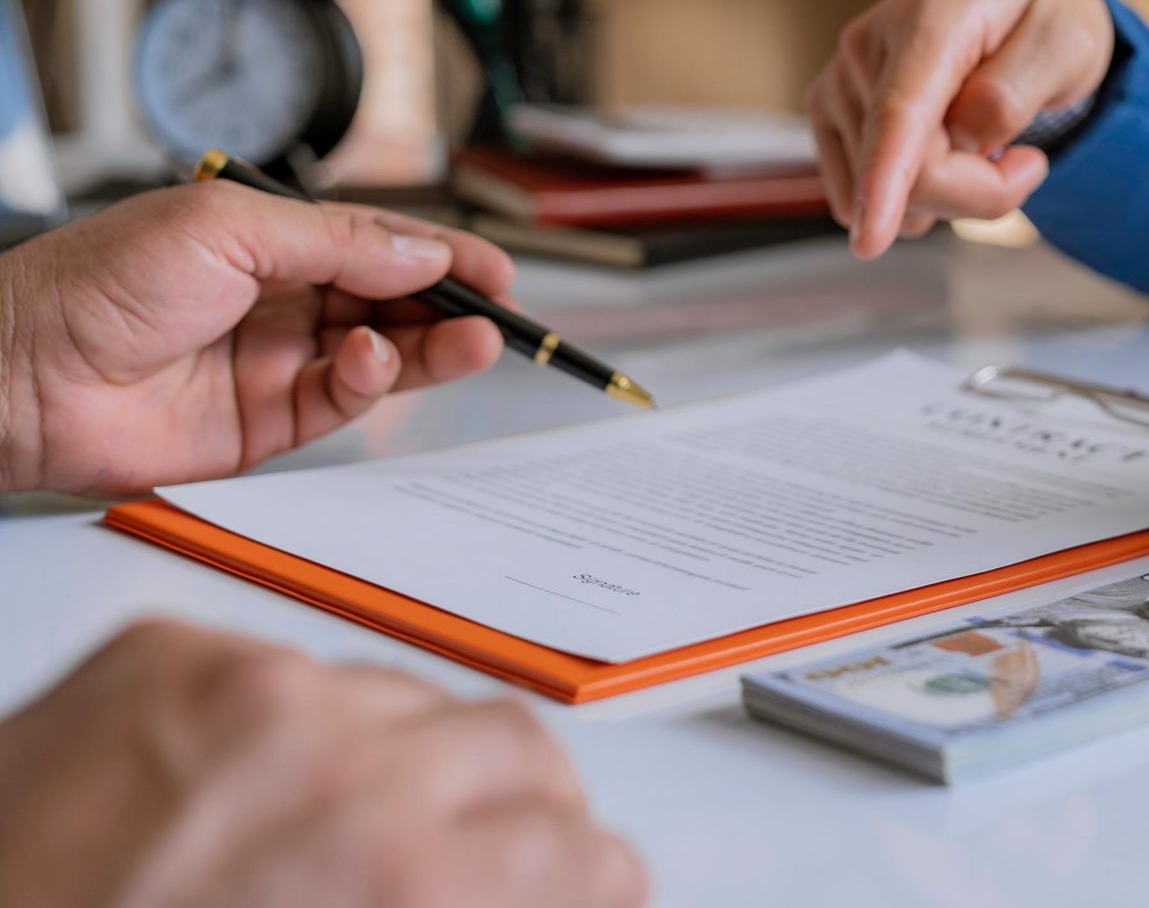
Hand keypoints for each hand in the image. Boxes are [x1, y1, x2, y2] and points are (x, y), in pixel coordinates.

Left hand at [0, 183, 513, 496]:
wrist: (21, 374)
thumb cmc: (96, 283)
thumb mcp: (229, 229)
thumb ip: (336, 242)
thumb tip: (422, 251)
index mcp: (270, 239)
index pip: (379, 244)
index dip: (443, 255)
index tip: (496, 269)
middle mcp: (280, 299)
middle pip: (393, 299)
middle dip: (451, 302)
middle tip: (497, 308)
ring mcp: (276, 361)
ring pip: (383, 352)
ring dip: (432, 344)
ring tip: (475, 338)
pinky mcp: (268, 423)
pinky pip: (345, 400)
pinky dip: (371, 378)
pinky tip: (371, 357)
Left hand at [0, 620, 647, 907]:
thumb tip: (517, 887)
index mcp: (400, 882)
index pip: (583, 851)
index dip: (596, 878)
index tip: (589, 885)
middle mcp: (341, 765)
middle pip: (518, 744)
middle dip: (528, 802)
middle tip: (505, 844)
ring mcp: (249, 689)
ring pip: (406, 692)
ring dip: (411, 752)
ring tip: (357, 812)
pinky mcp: (163, 652)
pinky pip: (286, 664)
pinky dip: (291, 719)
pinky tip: (249, 779)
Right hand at [806, 0, 1113, 258]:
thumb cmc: (1043, 14)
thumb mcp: (1068, 42)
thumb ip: (1014, 92)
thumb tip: (962, 139)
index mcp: (930, 16)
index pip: (901, 112)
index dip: (885, 178)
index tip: (869, 237)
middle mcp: (868, 45)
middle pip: (911, 174)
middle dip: (979, 190)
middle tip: (1024, 162)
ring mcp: (841, 80)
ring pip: (887, 195)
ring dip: (947, 191)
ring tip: (979, 138)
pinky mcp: (830, 110)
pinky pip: (861, 196)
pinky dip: (910, 193)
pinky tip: (938, 149)